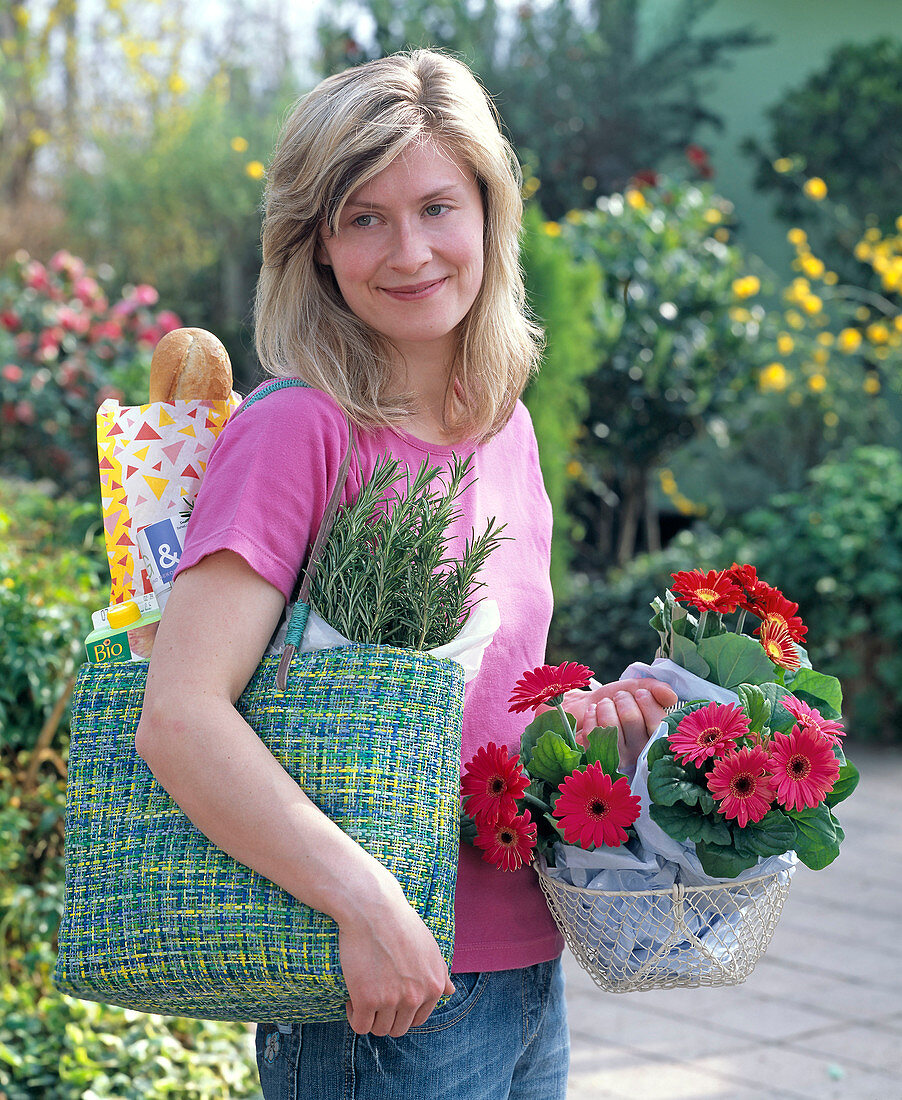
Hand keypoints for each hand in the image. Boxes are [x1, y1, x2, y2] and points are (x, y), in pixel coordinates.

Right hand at [338, 881, 454, 1037]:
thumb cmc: (399, 922)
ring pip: (380, 1030)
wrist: (372, 907)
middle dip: (386, 1017)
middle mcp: (416, 996)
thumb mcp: (428, 945)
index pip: (419, 1019)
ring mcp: (391, 1000)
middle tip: (374, 998)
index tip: (390, 998)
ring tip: (363, 996)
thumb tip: (451, 991)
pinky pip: (360, 1026)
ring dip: (370, 1018)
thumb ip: (441, 971)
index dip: (403, 1012)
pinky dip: (355, 1017)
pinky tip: (352, 1000)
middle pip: (399, 1028)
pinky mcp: (366, 1000)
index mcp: (434, 985)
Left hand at [563, 678, 678, 770]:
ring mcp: (617, 759)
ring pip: (610, 724)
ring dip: (605, 705)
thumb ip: (659, 690)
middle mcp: (640, 754)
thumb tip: (671, 696)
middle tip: (620, 697)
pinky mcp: (596, 757)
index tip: (640, 693)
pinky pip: (593, 731)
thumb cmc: (619, 702)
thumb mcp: (641, 689)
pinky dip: (591, 714)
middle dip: (623, 699)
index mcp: (657, 740)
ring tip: (606, 704)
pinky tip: (594, 712)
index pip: (658, 723)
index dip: (647, 702)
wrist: (587, 707)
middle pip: (631, 718)